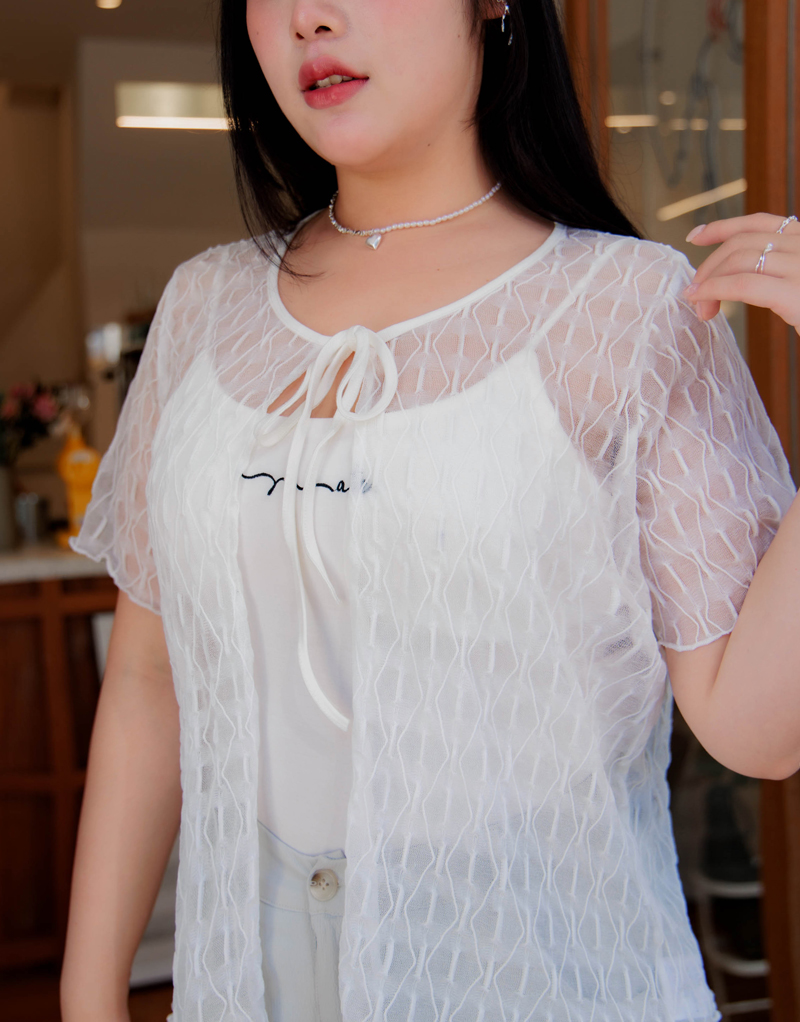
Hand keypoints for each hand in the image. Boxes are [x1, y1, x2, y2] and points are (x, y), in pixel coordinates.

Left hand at [681, 212, 799, 331]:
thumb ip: (783, 271)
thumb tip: (738, 273)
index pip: (761, 222)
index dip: (724, 226)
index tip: (696, 235)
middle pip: (743, 242)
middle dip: (710, 266)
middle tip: (695, 293)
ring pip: (739, 260)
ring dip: (709, 281)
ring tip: (699, 305)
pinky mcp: (796, 293)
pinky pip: (743, 284)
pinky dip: (715, 290)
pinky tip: (703, 301)